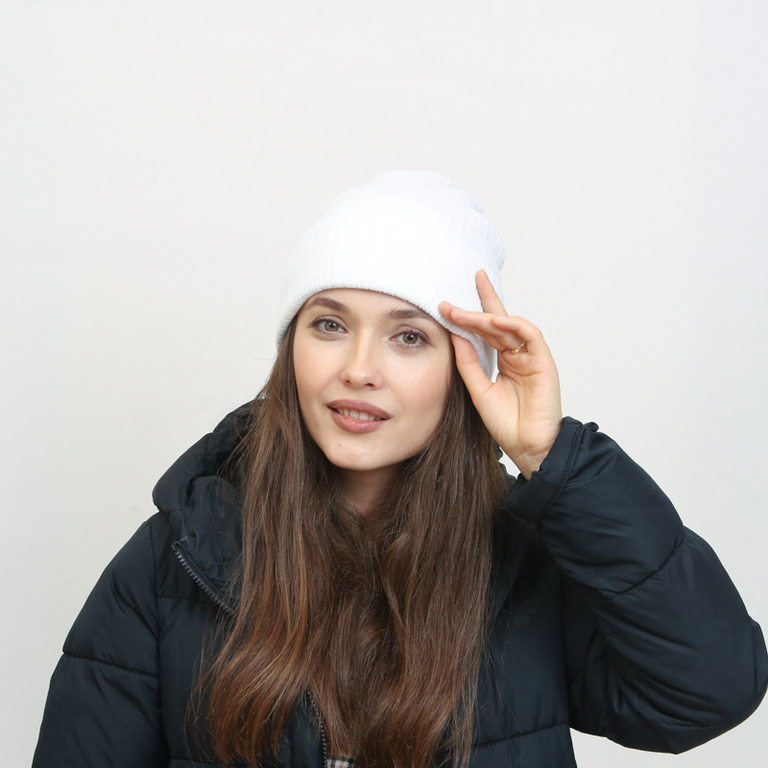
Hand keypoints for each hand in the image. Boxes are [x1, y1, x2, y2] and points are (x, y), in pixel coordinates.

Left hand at [439, 270, 561, 478]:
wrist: (528, 447)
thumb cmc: (507, 424)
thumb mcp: (479, 390)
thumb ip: (468, 363)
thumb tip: (455, 336)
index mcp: (504, 360)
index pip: (487, 330)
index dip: (470, 314)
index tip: (446, 305)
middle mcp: (518, 355)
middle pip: (496, 323)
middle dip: (474, 308)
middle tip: (449, 303)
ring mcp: (531, 357)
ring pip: (509, 327)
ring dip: (486, 317)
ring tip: (462, 314)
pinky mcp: (544, 361)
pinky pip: (531, 335)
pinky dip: (514, 325)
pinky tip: (495, 321)